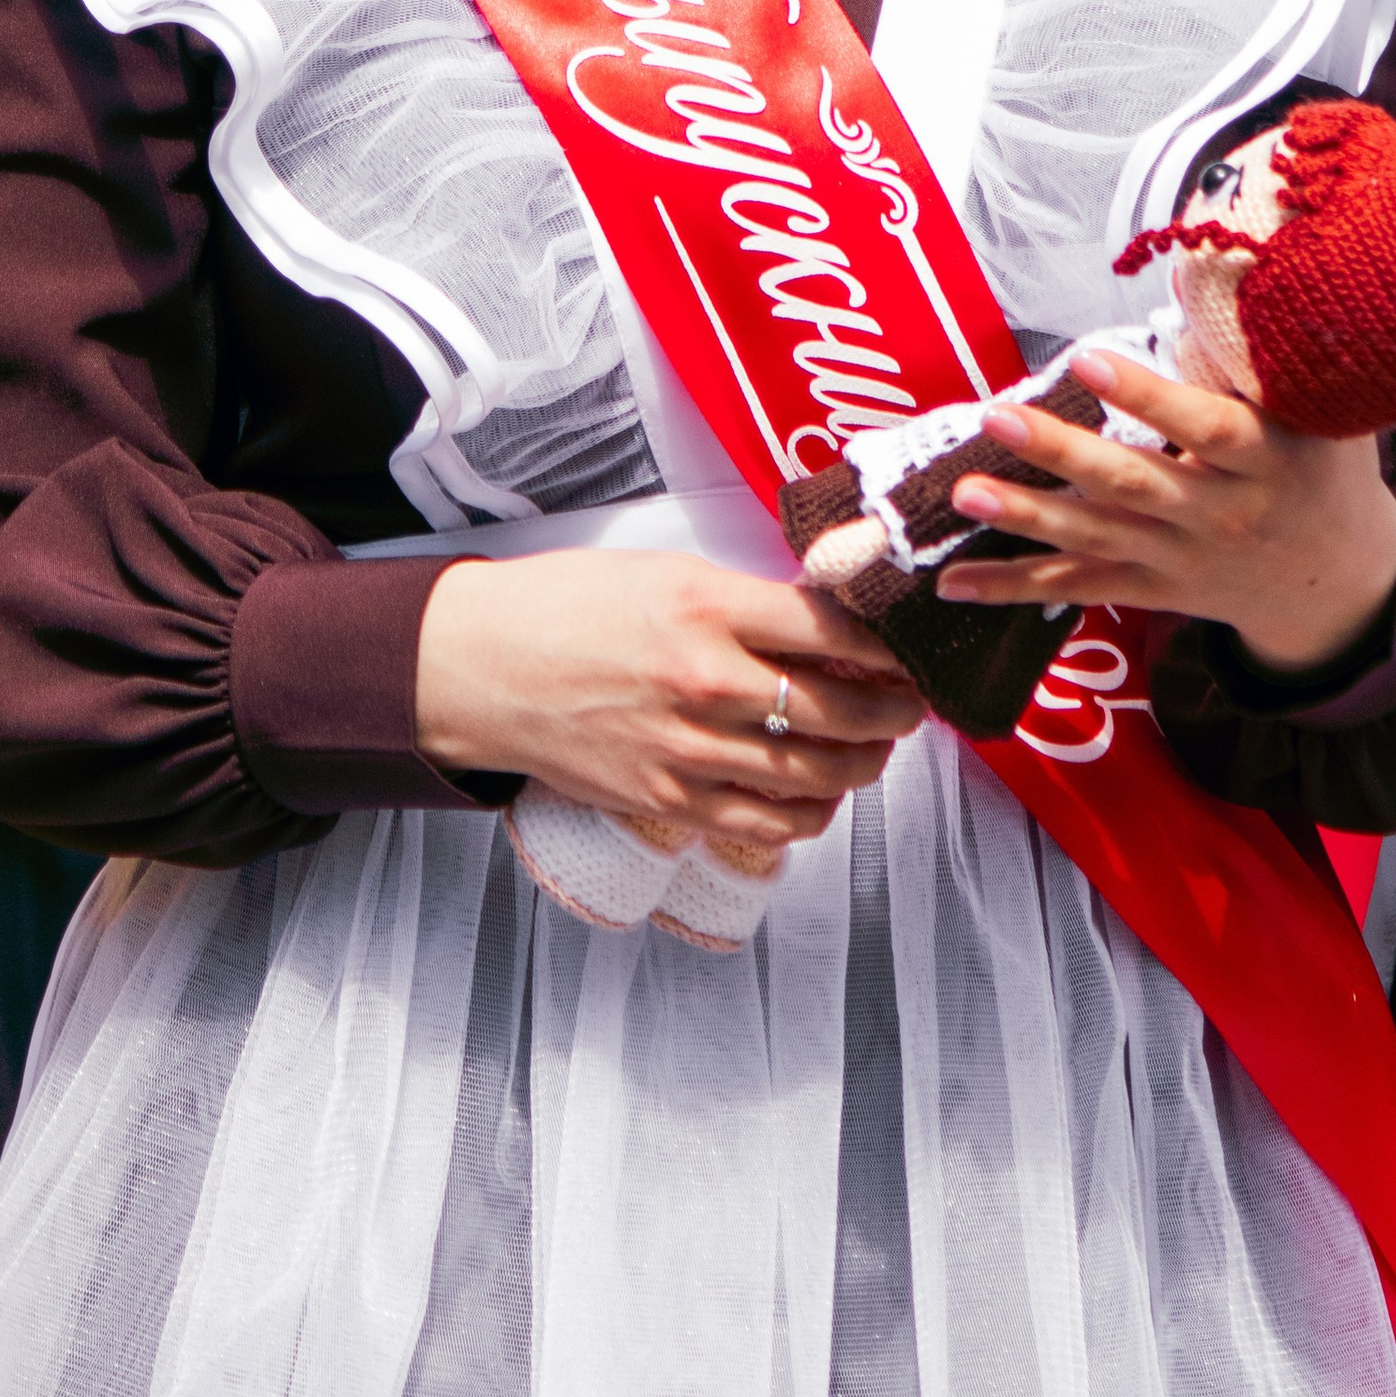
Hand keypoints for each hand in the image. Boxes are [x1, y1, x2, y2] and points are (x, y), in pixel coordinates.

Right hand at [416, 551, 925, 849]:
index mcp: (708, 607)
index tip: (911, 649)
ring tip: (877, 748)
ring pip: (815, 778)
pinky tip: (821, 794)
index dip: (890, 647)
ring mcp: (688, 751)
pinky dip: (809, 814)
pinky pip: (766, 824)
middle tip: (912, 704)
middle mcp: (706, 682)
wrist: (483, 666)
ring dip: (863, 765)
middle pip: (840, 713)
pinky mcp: (668, 802)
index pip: (834, 632)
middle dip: (896, 713)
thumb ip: (745, 601)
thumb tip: (824, 620)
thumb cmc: (569, 606)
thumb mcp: (667, 573)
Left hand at [936, 343, 1395, 675]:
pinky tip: (953, 582)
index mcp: (1262, 459)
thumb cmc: (1320, 470)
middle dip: (1061, 452)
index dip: (1145, 396)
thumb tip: (1202, 275)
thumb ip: (1263, 362)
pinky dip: (1014, 587)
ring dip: (1024, 516)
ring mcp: (1180, 559)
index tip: (1087, 357)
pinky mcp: (1152, 590)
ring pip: (1094, 537)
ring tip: (963, 491)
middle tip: (998, 418)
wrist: (1338, 582)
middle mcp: (1217, 514)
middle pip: (1131, 482)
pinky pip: (1077, 588)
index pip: (1201, 426)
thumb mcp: (1321, 414)